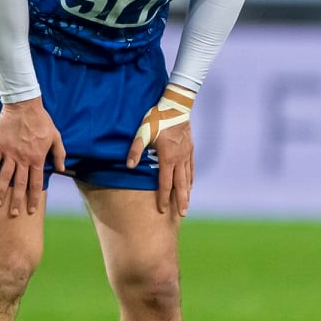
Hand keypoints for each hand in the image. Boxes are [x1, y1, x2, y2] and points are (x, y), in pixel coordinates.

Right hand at [0, 96, 65, 216]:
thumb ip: (59, 154)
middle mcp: (23, 159)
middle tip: (14, 214)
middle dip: (17, 201)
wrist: (24, 106)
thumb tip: (61, 169)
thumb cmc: (42, 120)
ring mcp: (10, 154)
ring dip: (0, 192)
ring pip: (4, 177)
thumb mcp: (55, 136)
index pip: (36, 183)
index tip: (31, 209)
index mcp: (37, 158)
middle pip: (19, 184)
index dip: (33, 197)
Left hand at [127, 85, 195, 215]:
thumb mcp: (143, 132)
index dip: (164, 197)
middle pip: (181, 184)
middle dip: (181, 200)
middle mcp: (179, 159)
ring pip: (188, 177)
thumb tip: (129, 166)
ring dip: (187, 192)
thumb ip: (136, 149)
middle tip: (183, 214)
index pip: (165, 183)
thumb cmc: (157, 118)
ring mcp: (187, 154)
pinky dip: (191, 178)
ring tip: (187, 204)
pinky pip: (191, 168)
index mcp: (167, 157)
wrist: (177, 106)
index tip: (162, 209)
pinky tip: (190, 184)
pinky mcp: (190, 149)